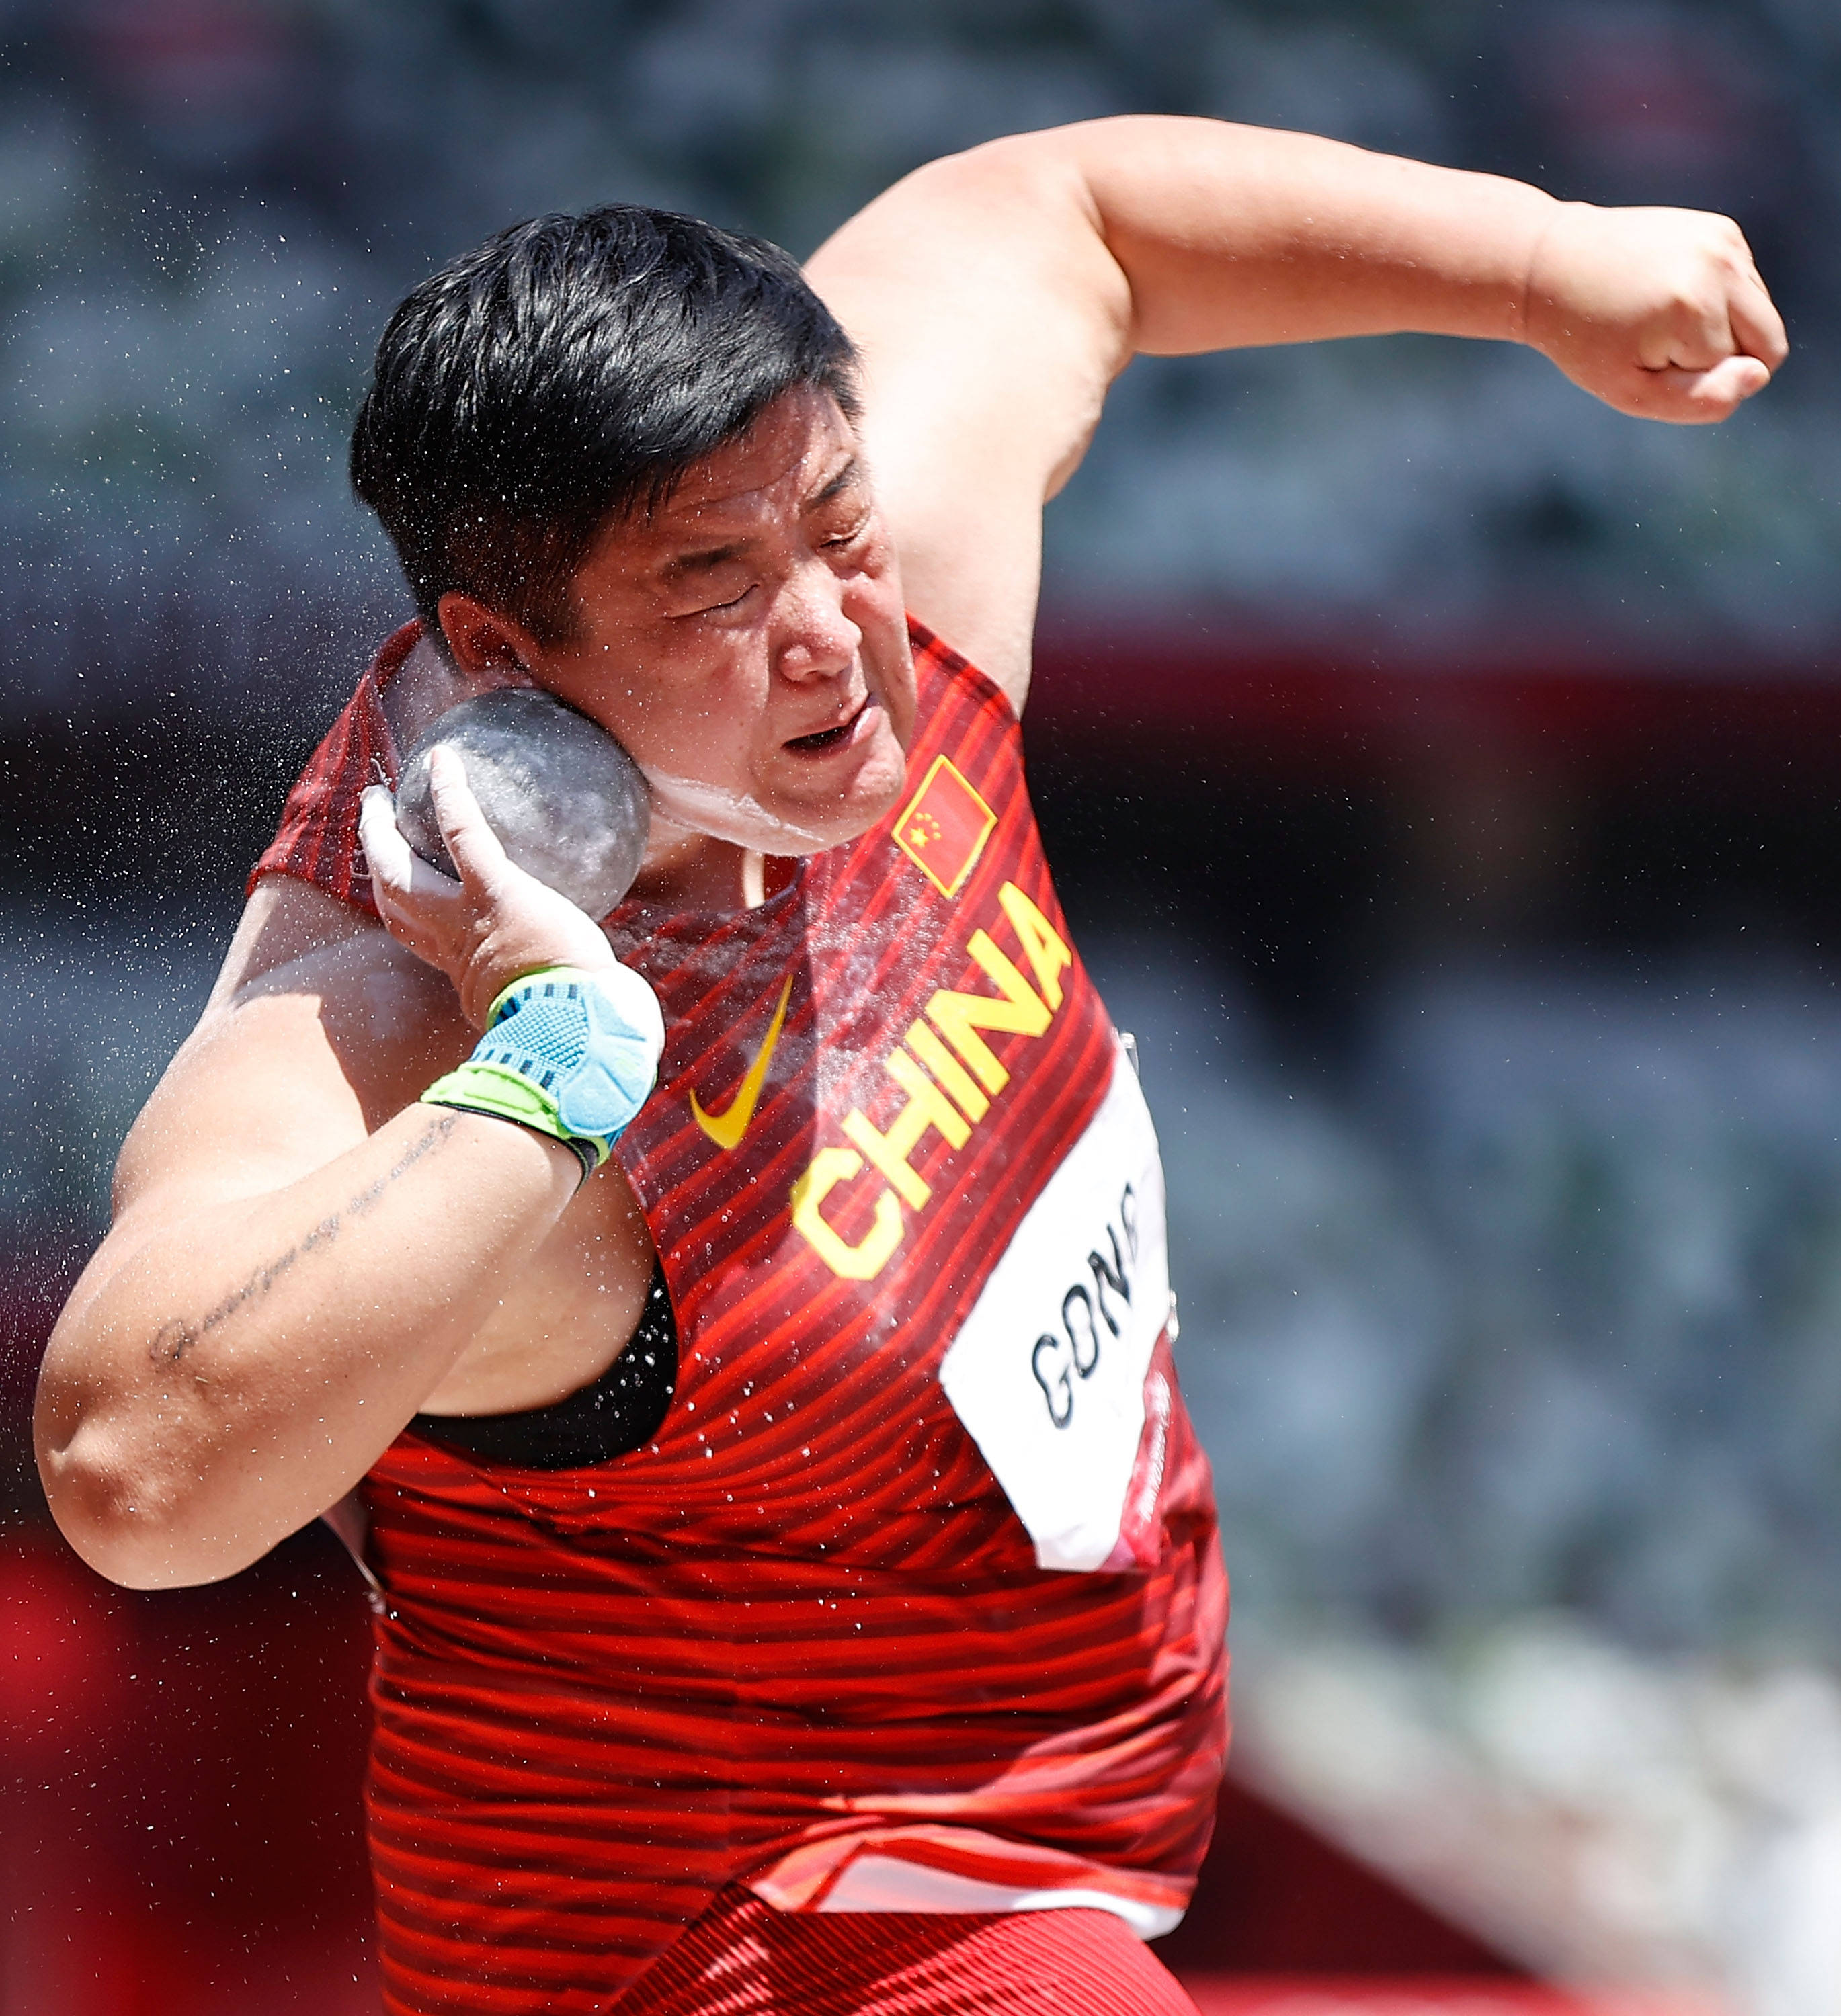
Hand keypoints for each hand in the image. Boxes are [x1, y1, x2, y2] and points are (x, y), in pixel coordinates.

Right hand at [358, 746, 620, 1027]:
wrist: (575, 1026)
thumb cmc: (579, 1024)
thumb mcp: (550, 1012)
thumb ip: (553, 991)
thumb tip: (590, 985)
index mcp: (465, 974)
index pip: (419, 941)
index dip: (403, 915)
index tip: (400, 896)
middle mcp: (452, 945)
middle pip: (391, 902)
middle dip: (375, 864)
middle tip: (373, 826)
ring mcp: (466, 917)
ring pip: (400, 871)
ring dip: (381, 833)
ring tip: (379, 794)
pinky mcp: (494, 891)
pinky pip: (462, 834)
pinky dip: (452, 795)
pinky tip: (444, 760)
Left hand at [1523, 201, 1786, 423]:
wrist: (1555, 268)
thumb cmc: (1588, 340)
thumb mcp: (1631, 391)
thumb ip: (1699, 401)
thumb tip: (1756, 377)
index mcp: (1696, 309)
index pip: (1737, 373)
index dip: (1695, 377)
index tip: (1648, 357)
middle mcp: (1720, 266)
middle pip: (1768, 343)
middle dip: (1725, 356)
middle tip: (1662, 344)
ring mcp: (1724, 241)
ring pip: (1760, 314)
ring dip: (1720, 327)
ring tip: (1662, 316)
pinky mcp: (1723, 229)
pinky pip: (1746, 286)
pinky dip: (1716, 299)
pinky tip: (1670, 292)